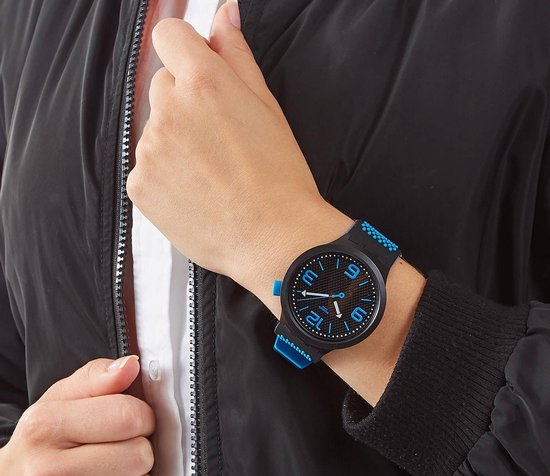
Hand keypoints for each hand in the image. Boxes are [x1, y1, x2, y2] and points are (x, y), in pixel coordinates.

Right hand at [0, 356, 157, 475]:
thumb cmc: (38, 450)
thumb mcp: (56, 404)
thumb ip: (96, 379)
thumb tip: (131, 365)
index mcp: (45, 428)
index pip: (129, 416)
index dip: (142, 416)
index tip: (130, 422)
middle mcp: (47, 474)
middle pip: (141, 455)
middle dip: (139, 451)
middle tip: (118, 453)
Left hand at [127, 4, 351, 313]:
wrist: (273, 239)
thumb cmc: (280, 177)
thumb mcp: (267, 108)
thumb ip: (237, 55)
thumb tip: (224, 15)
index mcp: (204, 82)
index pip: (170, 36)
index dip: (187, 53)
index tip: (199, 74)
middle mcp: (169, 110)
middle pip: (163, 87)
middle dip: (186, 105)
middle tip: (219, 141)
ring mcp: (150, 150)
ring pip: (155, 131)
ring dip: (176, 144)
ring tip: (211, 175)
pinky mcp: (140, 187)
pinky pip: (146, 168)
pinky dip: (165, 177)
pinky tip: (196, 194)